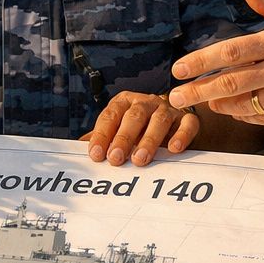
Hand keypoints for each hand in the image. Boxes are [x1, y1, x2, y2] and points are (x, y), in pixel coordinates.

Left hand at [82, 91, 199, 165]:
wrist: (174, 120)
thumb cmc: (139, 127)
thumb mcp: (118, 129)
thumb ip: (101, 137)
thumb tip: (76, 147)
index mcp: (125, 102)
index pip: (110, 115)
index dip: (102, 134)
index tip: (96, 154)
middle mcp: (146, 102)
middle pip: (134, 116)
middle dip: (123, 138)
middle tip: (116, 158)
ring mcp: (167, 109)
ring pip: (159, 120)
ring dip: (149, 140)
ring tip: (140, 160)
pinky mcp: (187, 118)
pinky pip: (187, 124)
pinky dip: (181, 135)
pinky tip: (174, 149)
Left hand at [166, 0, 263, 124]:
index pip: (231, 51)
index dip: (201, 61)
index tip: (179, 69)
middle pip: (229, 83)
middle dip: (197, 92)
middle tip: (174, 96)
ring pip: (242, 104)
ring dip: (218, 104)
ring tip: (203, 101)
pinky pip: (261, 119)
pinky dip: (243, 115)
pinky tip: (232, 109)